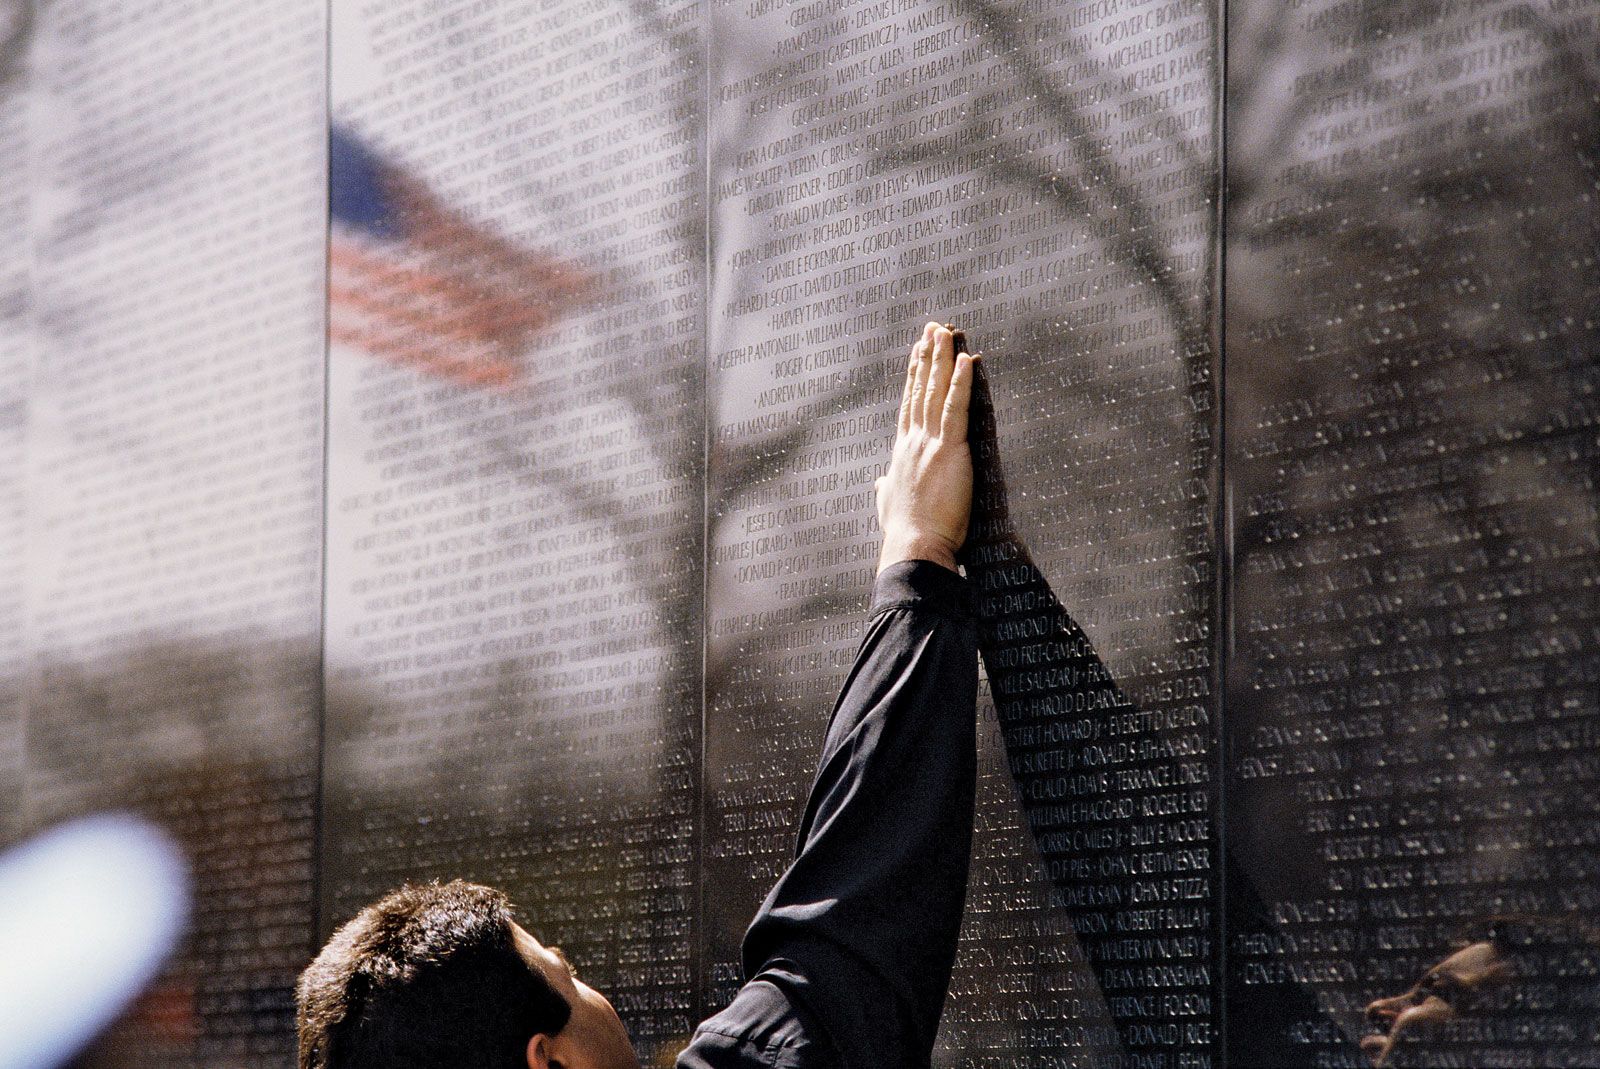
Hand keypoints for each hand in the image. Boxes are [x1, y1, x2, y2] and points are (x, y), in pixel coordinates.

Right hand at [876, 322, 975, 573]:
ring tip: (946, 332)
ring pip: (937, 392)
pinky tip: (968, 359)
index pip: (909, 406)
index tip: (917, 353)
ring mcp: (929, 444)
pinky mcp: (950, 451)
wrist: (913, 547)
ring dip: (942, 359)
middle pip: (921, 391)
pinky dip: (962, 383)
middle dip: (927, 357)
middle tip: (932, 329)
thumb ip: (885, 489)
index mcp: (901, 453)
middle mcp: (912, 442)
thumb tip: (879, 482)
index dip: (913, 377)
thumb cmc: (903, 534)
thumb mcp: (888, 506)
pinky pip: (957, 409)